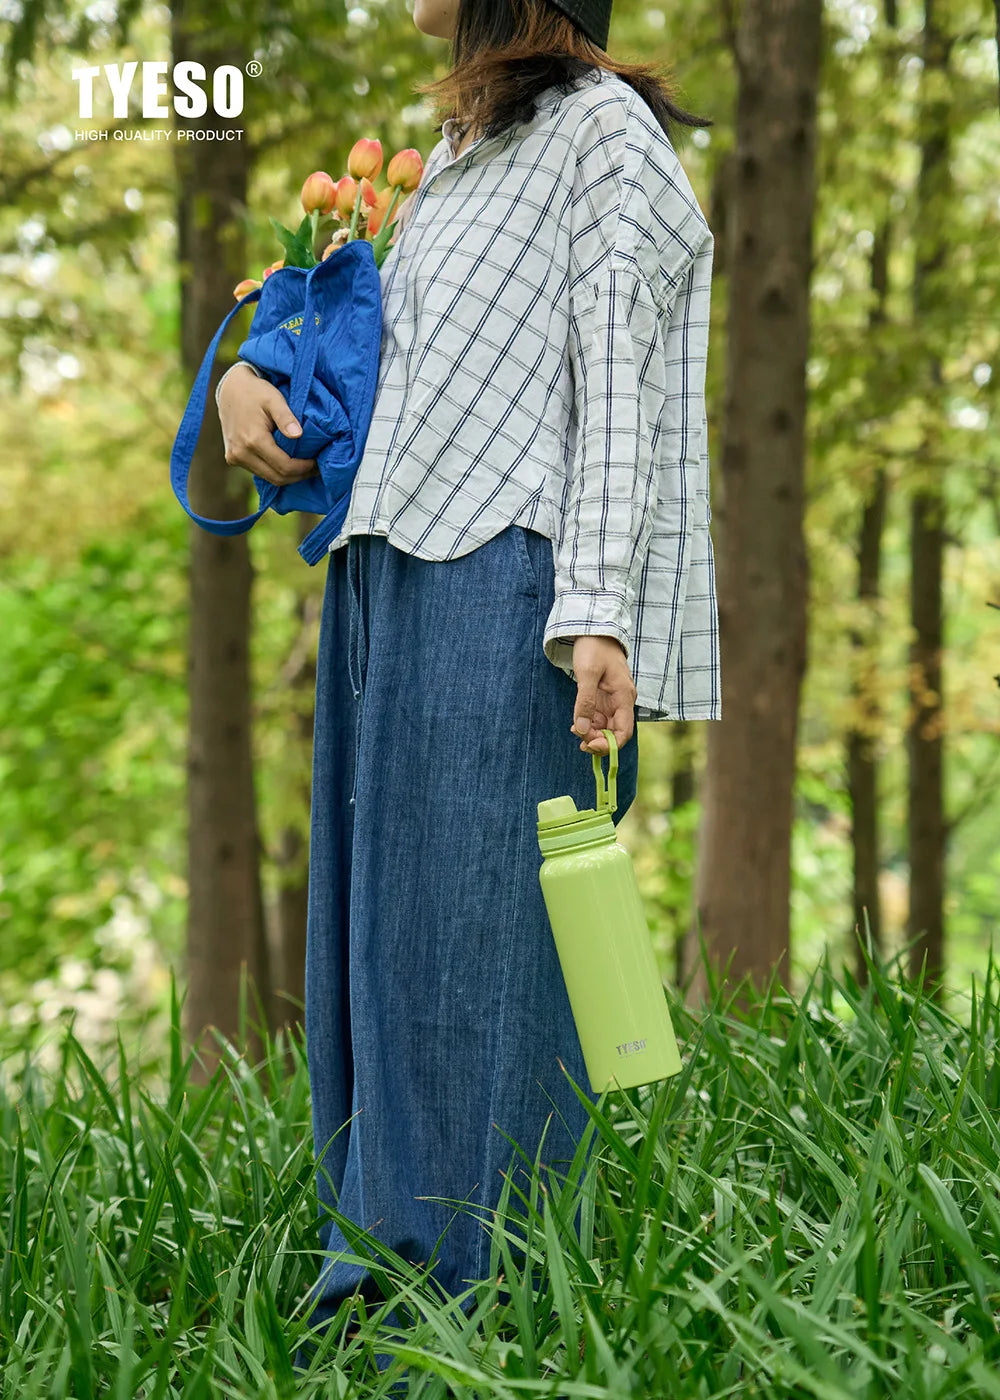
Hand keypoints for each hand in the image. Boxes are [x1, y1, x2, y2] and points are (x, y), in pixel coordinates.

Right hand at [218, 363, 319, 487]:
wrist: (230, 389)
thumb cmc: (256, 392)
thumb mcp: (274, 399)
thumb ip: (286, 417)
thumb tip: (298, 435)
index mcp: (253, 440)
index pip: (285, 467)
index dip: (304, 468)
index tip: (317, 462)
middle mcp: (241, 453)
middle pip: (277, 478)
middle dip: (299, 475)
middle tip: (315, 468)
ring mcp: (235, 458)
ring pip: (269, 478)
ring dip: (288, 476)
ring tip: (305, 466)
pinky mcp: (233, 458)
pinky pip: (260, 472)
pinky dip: (276, 470)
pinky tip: (288, 463)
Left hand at [568, 636, 636, 755]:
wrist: (594, 629)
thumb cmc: (593, 647)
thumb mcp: (587, 674)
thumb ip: (584, 702)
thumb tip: (581, 730)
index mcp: (624, 697)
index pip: (624, 732)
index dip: (609, 745)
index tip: (589, 746)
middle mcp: (621, 702)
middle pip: (614, 732)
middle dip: (598, 740)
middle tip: (578, 738)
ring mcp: (613, 701)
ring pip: (605, 727)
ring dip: (591, 733)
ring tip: (575, 729)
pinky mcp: (603, 698)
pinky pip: (598, 718)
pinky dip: (588, 724)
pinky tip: (577, 724)